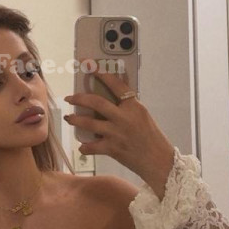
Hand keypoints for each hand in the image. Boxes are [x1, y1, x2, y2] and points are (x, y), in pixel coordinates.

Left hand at [64, 59, 175, 198]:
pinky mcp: (112, 149)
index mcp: (134, 107)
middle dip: (79, 98)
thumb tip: (111, 97)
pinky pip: (92, 146)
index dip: (102, 74)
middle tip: (70, 98)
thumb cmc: (152, 138)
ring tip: (69, 118)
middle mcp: (124, 118)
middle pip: (96, 102)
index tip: (91, 67)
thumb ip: (128, 107)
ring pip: (89, 123)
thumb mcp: (143, 116)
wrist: (159, 161)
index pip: (116, 85)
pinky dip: (85, 147)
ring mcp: (117, 133)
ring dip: (76, 119)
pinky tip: (82, 146)